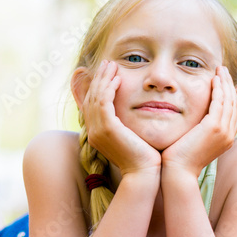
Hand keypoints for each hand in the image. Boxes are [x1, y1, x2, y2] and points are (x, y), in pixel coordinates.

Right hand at [80, 60, 160, 175]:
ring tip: (112, 65)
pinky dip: (109, 89)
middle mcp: (93, 132)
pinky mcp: (107, 128)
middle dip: (99, 79)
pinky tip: (118, 79)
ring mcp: (98, 131)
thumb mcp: (132, 137)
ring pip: (96, 97)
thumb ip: (128, 125)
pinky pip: (104, 102)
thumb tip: (134, 113)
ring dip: (104, 79)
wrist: (145, 173)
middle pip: (90, 98)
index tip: (108, 73)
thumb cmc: (145, 157)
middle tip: (108, 63)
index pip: (92, 104)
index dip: (98, 86)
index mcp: (97, 134)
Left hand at [161, 65, 236, 177]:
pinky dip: (218, 89)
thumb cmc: (181, 158)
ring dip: (225, 83)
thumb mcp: (195, 141)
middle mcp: (229, 135)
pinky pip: (220, 103)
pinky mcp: (214, 127)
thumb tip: (198, 118)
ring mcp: (224, 131)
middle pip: (235, 103)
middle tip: (223, 70)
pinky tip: (214, 79)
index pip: (235, 111)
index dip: (231, 93)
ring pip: (229, 100)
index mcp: (227, 138)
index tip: (224, 81)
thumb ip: (201, 128)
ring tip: (219, 70)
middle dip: (230, 84)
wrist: (178, 172)